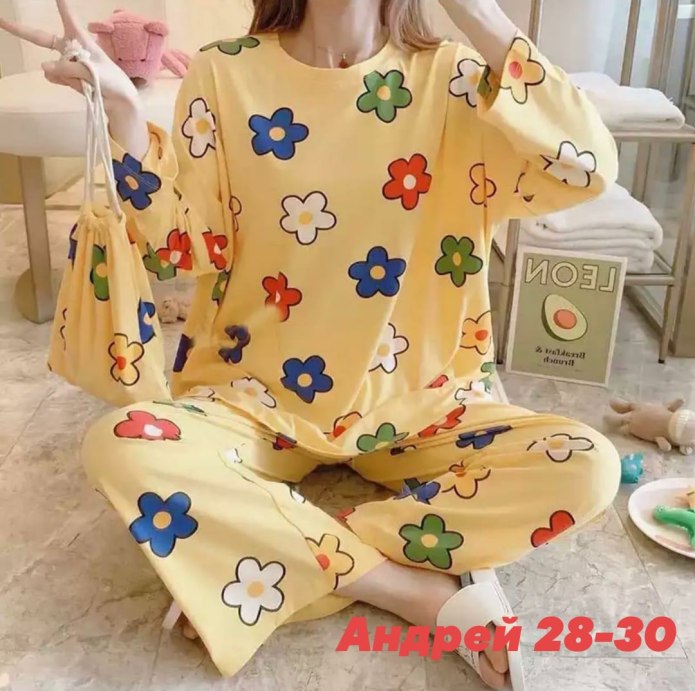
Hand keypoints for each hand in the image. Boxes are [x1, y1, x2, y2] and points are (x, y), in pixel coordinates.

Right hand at [0, 0, 148, 153]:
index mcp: (81, 40)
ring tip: (87, 81)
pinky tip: (80, 87)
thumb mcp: (92, 71)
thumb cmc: (112, 80)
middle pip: (41, 38)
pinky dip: (65, 83)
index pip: (66, 17)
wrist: (120, 103)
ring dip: (67, 74)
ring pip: (54, 66)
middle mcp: (71, 49)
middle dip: (21, 30)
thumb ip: (67, 69)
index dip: (60, 4)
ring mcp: (67, 65)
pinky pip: (55, 78)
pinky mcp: (66, 79)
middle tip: (0, 21)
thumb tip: (44, 69)